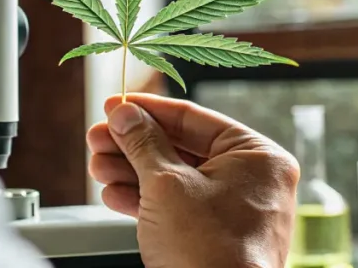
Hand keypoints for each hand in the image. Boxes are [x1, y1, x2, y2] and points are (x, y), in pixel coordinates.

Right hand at [87, 93, 298, 267]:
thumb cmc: (210, 252)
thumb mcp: (166, 184)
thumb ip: (143, 143)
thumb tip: (125, 115)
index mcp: (258, 156)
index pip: (194, 117)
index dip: (148, 110)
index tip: (117, 106)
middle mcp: (254, 180)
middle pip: (182, 148)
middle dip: (133, 145)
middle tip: (100, 137)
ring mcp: (237, 210)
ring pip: (176, 178)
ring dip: (132, 171)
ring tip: (99, 166)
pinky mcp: (218, 237)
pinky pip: (180, 207)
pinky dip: (146, 200)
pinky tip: (114, 194)